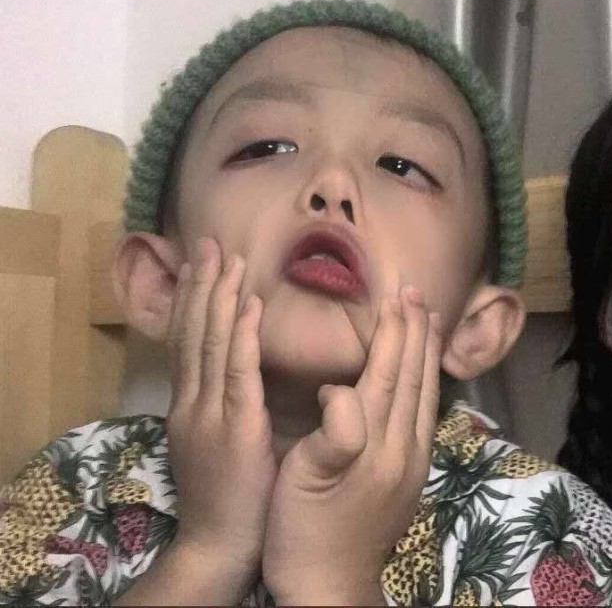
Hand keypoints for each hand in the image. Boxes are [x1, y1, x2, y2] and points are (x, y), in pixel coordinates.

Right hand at [165, 237, 276, 602]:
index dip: (194, 299)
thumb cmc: (227, 493)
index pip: (187, 340)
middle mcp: (192, 400)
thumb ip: (222, 400)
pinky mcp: (236, 429)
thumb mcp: (215, 439)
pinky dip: (240, 335)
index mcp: (189, 402)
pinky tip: (248, 305)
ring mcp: (209, 413)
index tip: (201, 264)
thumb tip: (236, 365)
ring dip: (218, 297)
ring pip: (210, 343)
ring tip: (227, 258)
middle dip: (201, 285)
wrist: (219, 544)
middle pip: (193, 332)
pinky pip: (237, 373)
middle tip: (209, 243)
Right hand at [262, 287, 440, 605]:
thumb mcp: (305, 478)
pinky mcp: (411, 475)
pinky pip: (425, 413)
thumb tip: (340, 388)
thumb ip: (334, 430)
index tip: (395, 296)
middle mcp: (403, 448)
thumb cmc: (303, 528)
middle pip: (413, 378)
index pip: (387, 373)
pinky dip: (426, 382)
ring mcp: (412, 462)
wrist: (328, 585)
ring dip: (426, 353)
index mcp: (375, 443)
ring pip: (424, 394)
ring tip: (429, 321)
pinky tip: (423, 373)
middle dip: (415, 333)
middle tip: (417, 295)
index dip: (392, 333)